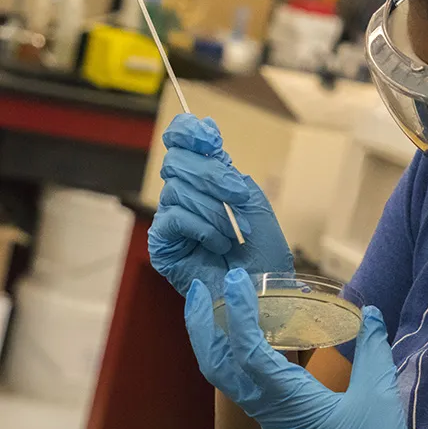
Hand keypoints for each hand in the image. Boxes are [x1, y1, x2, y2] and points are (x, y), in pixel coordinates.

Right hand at [148, 114, 293, 295]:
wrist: (263, 295)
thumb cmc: (264, 258)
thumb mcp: (255, 205)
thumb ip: (231, 173)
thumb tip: (208, 136)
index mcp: (207, 184)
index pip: (182, 144)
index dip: (188, 133)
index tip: (209, 136)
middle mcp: (186, 198)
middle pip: (177, 162)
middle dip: (212, 176)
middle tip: (237, 196)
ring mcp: (173, 221)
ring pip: (177, 190)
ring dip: (215, 211)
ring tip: (234, 233)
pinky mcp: (163, 245)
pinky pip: (174, 218)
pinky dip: (202, 227)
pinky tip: (218, 243)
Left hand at [185, 268, 409, 428]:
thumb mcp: (377, 397)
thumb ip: (372, 351)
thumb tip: (369, 312)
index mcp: (288, 401)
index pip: (248, 351)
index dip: (238, 313)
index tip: (236, 281)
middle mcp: (268, 409)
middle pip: (216, 367)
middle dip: (201, 326)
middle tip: (198, 290)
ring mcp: (269, 417)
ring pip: (225, 376)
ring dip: (214, 339)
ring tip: (217, 305)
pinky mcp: (277, 421)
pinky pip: (242, 382)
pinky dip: (235, 352)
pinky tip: (252, 335)